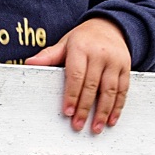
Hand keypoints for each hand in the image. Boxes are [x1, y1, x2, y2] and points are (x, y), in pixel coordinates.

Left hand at [25, 17, 131, 133]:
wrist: (110, 26)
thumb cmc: (83, 39)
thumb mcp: (65, 43)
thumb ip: (49, 55)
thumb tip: (29, 63)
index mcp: (81, 48)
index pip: (76, 75)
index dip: (72, 95)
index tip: (68, 112)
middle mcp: (100, 54)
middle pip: (93, 85)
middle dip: (85, 108)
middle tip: (78, 125)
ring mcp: (115, 61)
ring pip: (110, 90)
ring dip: (104, 111)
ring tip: (96, 127)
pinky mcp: (125, 67)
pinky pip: (123, 89)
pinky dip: (118, 106)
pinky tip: (111, 119)